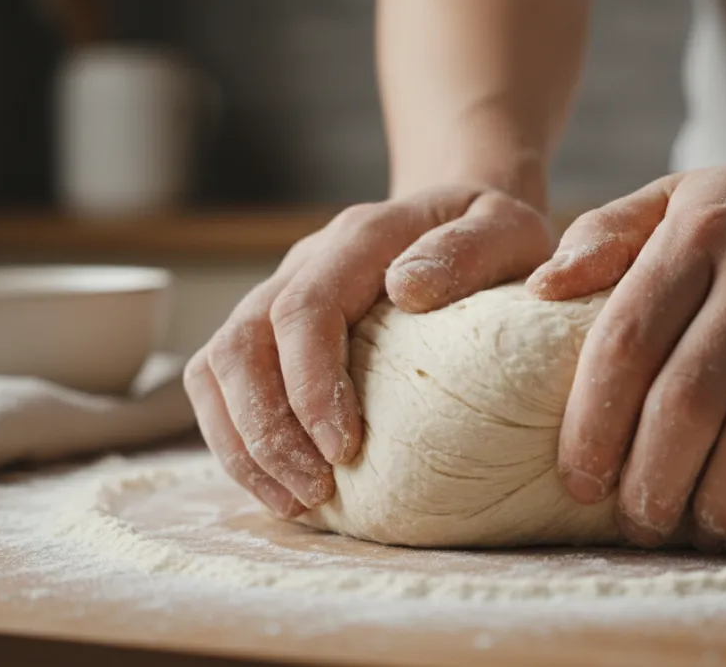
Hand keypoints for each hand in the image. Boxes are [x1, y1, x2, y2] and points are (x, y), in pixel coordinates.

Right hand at [185, 184, 552, 517]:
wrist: (468, 224)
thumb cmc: (497, 240)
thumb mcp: (509, 231)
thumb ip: (469, 251)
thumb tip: (407, 289)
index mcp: (359, 238)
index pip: (304, 309)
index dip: (309, 383)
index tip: (343, 449)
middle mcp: (306, 262)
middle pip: (243, 342)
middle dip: (267, 428)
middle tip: (316, 492)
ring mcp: (280, 294)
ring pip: (217, 367)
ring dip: (245, 443)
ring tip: (296, 502)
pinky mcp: (273, 332)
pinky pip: (222, 386)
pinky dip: (239, 442)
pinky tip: (281, 487)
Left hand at [528, 152, 725, 548]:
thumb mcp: (686, 196)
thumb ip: (607, 233)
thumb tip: (538, 290)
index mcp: (700, 230)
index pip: (626, 341)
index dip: (592, 424)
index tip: (580, 481)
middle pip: (689, 400)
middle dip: (652, 480)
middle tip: (639, 524)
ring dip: (721, 502)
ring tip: (700, 529)